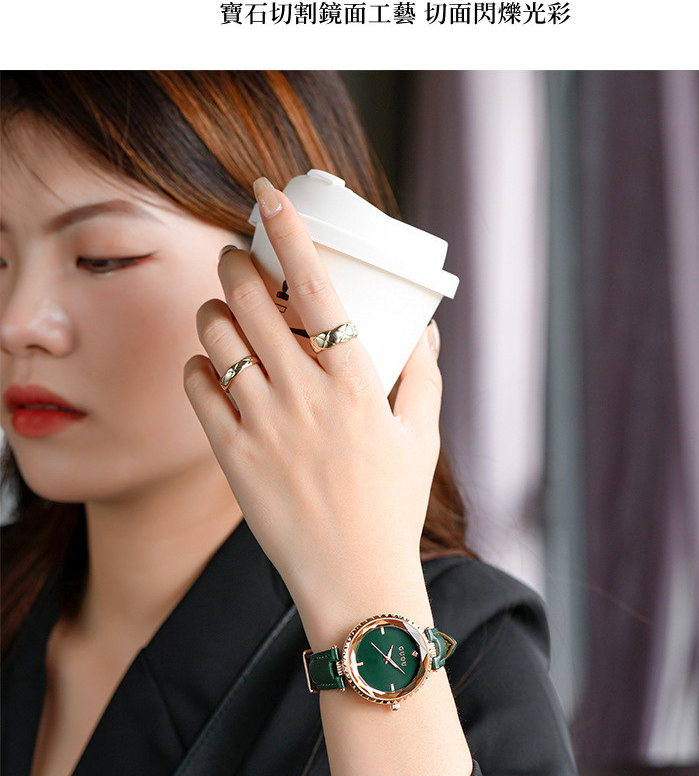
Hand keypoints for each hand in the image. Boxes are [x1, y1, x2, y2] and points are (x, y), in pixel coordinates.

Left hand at [183, 177, 442, 635]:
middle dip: (235, 260)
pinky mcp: (232, 455)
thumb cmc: (392, 510)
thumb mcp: (422, 439)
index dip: (288, 231)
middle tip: (234, 254)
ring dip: (214, 308)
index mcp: (358, 382)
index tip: (268, 193)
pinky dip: (197, 365)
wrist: (353, 582)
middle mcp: (306, 395)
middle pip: (252, 297)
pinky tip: (210, 367)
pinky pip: (197, 388)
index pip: (318, 285)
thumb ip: (424, 376)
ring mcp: (264, 424)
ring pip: (217, 335)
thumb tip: (425, 329)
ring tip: (223, 310)